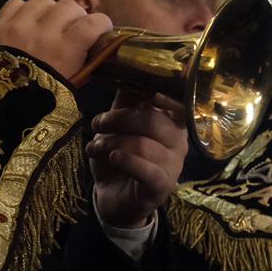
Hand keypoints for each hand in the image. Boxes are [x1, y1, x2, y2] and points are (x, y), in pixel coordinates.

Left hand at [0, 0, 113, 79]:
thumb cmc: (36, 102)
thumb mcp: (69, 87)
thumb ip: (84, 66)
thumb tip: (96, 50)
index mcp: (65, 51)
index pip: (94, 23)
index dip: (102, 24)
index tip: (100, 30)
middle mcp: (44, 33)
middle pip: (70, 7)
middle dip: (75, 17)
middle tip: (71, 29)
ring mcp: (19, 26)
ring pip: (44, 1)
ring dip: (49, 12)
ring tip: (46, 25)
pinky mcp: (0, 25)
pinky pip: (16, 4)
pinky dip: (23, 11)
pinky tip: (24, 24)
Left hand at [88, 91, 188, 228]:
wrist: (113, 198)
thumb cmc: (118, 158)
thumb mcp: (118, 127)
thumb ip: (126, 101)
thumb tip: (129, 72)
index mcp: (172, 123)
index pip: (173, 102)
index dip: (156, 92)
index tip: (134, 88)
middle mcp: (179, 142)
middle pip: (153, 121)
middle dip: (119, 119)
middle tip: (97, 123)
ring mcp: (173, 166)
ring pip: (144, 145)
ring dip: (111, 143)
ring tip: (93, 148)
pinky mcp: (162, 186)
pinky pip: (148, 170)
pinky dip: (127, 161)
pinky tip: (112, 158)